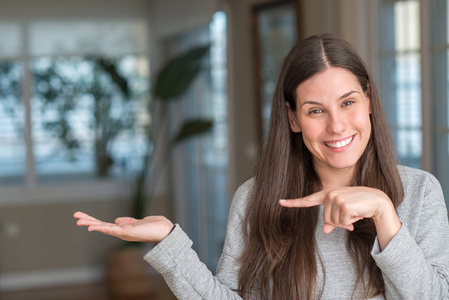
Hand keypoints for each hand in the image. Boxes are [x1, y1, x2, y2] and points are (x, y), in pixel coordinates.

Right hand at [73, 212, 173, 242]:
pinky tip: (92, 227)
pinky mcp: (127, 231)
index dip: (93, 220)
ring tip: (79, 221)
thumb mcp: (137, 222)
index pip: (104, 224)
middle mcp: (120, 232)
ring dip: (91, 224)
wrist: (165, 231)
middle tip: (75, 216)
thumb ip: (127, 221)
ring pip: (103, 228)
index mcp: (122, 229)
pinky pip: (111, 229)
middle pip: (100, 226)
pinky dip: (101, 228)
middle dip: (88, 221)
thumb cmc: (154, 227)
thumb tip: (116, 220)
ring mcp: (123, 233)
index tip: (81, 216)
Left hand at [279, 187, 399, 238]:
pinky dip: (351, 221)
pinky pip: (343, 222)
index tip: (280, 202)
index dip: (294, 202)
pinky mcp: (344, 205)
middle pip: (326, 219)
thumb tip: (324, 230)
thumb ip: (332, 221)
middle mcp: (330, 195)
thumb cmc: (359, 206)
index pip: (308, 200)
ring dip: (345, 222)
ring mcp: (336, 199)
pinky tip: (358, 212)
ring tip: (354, 212)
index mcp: (327, 194)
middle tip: (350, 214)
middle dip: (339, 222)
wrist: (377, 200)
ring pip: (334, 222)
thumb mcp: (343, 213)